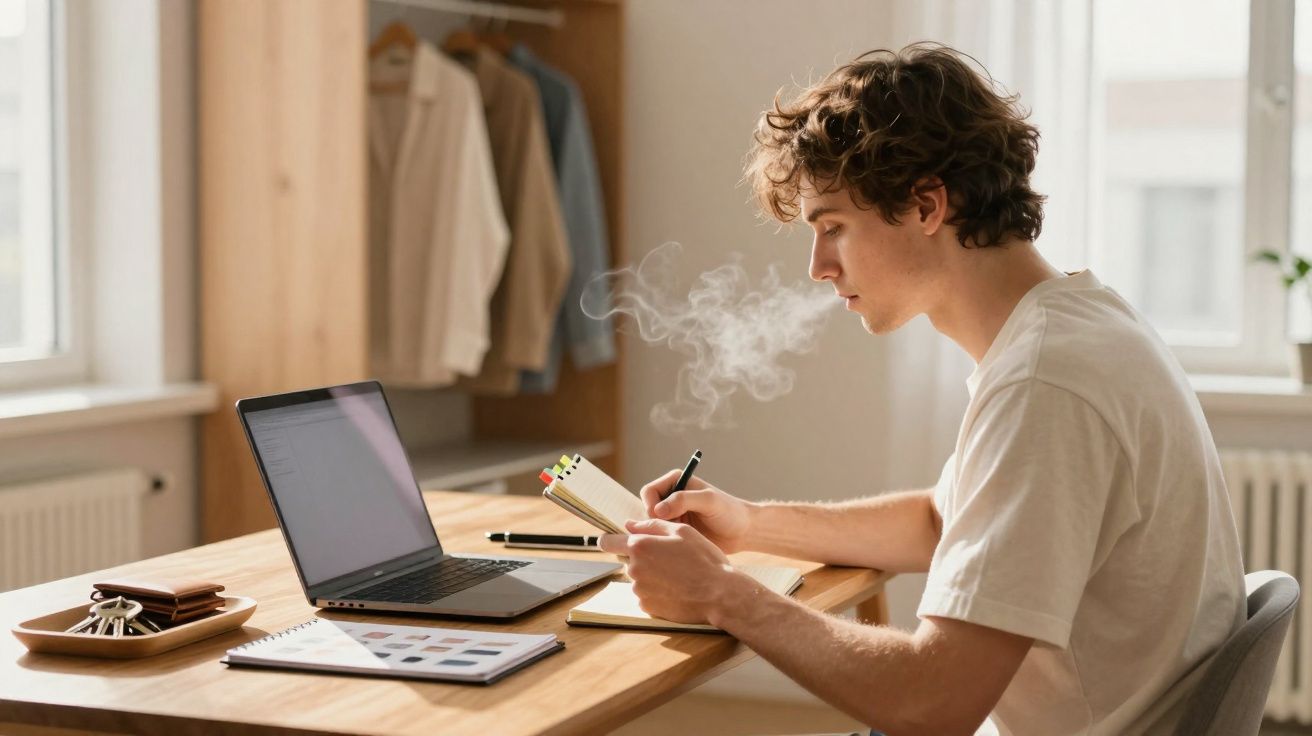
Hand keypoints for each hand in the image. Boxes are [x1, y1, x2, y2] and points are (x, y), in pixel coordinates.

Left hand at [598, 519, 749, 624]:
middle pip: (630, 560)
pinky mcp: (647, 607)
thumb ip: (652, 525)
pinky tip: (676, 589)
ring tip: (678, 576)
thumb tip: (630, 524)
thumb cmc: (703, 559)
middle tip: (670, 560)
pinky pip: (647, 595)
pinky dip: (657, 592)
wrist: (719, 594)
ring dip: (652, 576)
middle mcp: (634, 568)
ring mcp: (640, 590)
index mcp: (640, 546)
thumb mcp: (682, 531)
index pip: (609, 542)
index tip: (607, 541)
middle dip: (644, 558)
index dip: (608, 540)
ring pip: (640, 578)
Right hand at [638, 470, 753, 553]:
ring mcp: (673, 515)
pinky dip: (667, 541)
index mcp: (676, 481)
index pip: (649, 492)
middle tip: (675, 530)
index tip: (664, 519)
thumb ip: (683, 500)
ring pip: (651, 526)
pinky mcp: (676, 531)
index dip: (652, 506)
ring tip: (683, 537)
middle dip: (656, 522)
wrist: (743, 532)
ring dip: (662, 533)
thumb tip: (657, 510)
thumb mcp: (709, 501)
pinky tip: (683, 545)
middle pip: (647, 509)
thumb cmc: (730, 512)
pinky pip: (661, 537)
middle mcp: (671, 497)